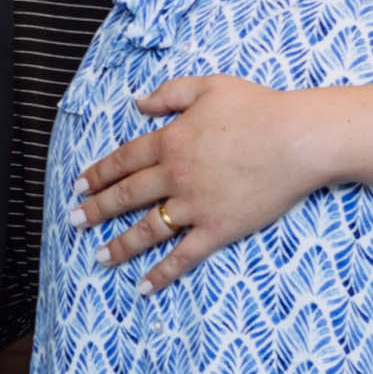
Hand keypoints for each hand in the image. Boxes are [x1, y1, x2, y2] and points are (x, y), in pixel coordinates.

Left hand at [71, 75, 327, 288]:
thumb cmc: (259, 108)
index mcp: (170, 141)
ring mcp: (195, 205)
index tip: (79, 185)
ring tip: (99, 257)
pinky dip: (162, 273)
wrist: (297, 139)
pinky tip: (143, 287)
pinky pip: (184, 256)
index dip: (99, 173)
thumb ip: (170, 94)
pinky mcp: (218, 229)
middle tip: (74, 221)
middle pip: (126, 195)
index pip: (124, 160)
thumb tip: (138, 103)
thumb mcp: (209, 86)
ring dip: (120, 245)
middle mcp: (175, 175)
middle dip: (96, 209)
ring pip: (147, 229)